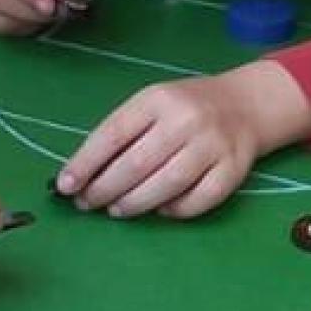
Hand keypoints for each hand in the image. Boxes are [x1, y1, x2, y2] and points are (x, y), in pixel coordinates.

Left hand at [55, 62, 310, 218]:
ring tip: (116, 210)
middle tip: (87, 204)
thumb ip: (120, 134)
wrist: (246, 104)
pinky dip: (174, 211)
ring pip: (166, 184)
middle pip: (136, 164)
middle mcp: (186, 120)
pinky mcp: (234, 170)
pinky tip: (159, 210)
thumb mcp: (150, 106)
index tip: (65, 186)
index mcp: (157, 99)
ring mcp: (213, 145)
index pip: (113, 134)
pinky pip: (198, 200)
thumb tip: (80, 175)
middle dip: (104, 189)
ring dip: (134, 204)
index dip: (85, 163)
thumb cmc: (184, 109)